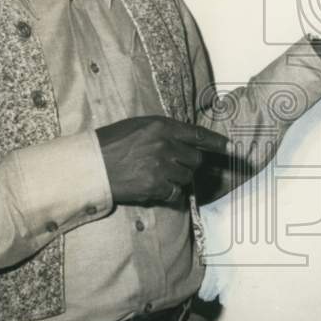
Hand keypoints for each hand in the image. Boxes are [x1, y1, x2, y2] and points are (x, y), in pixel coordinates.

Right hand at [95, 116, 228, 205]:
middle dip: (188, 164)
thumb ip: (163, 132)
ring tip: (157, 176)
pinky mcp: (154, 186)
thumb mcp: (137, 126)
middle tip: (172, 166)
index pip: (197, 135)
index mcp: (161, 126)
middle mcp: (164, 144)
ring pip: (186, 178)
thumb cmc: (110, 143)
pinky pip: (174, 193)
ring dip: (177, 180)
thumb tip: (185, 142)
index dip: (216, 142)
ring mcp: (160, 166)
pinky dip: (169, 194)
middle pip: (195, 159)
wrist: (90, 165)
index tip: (229, 148)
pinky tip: (156, 190)